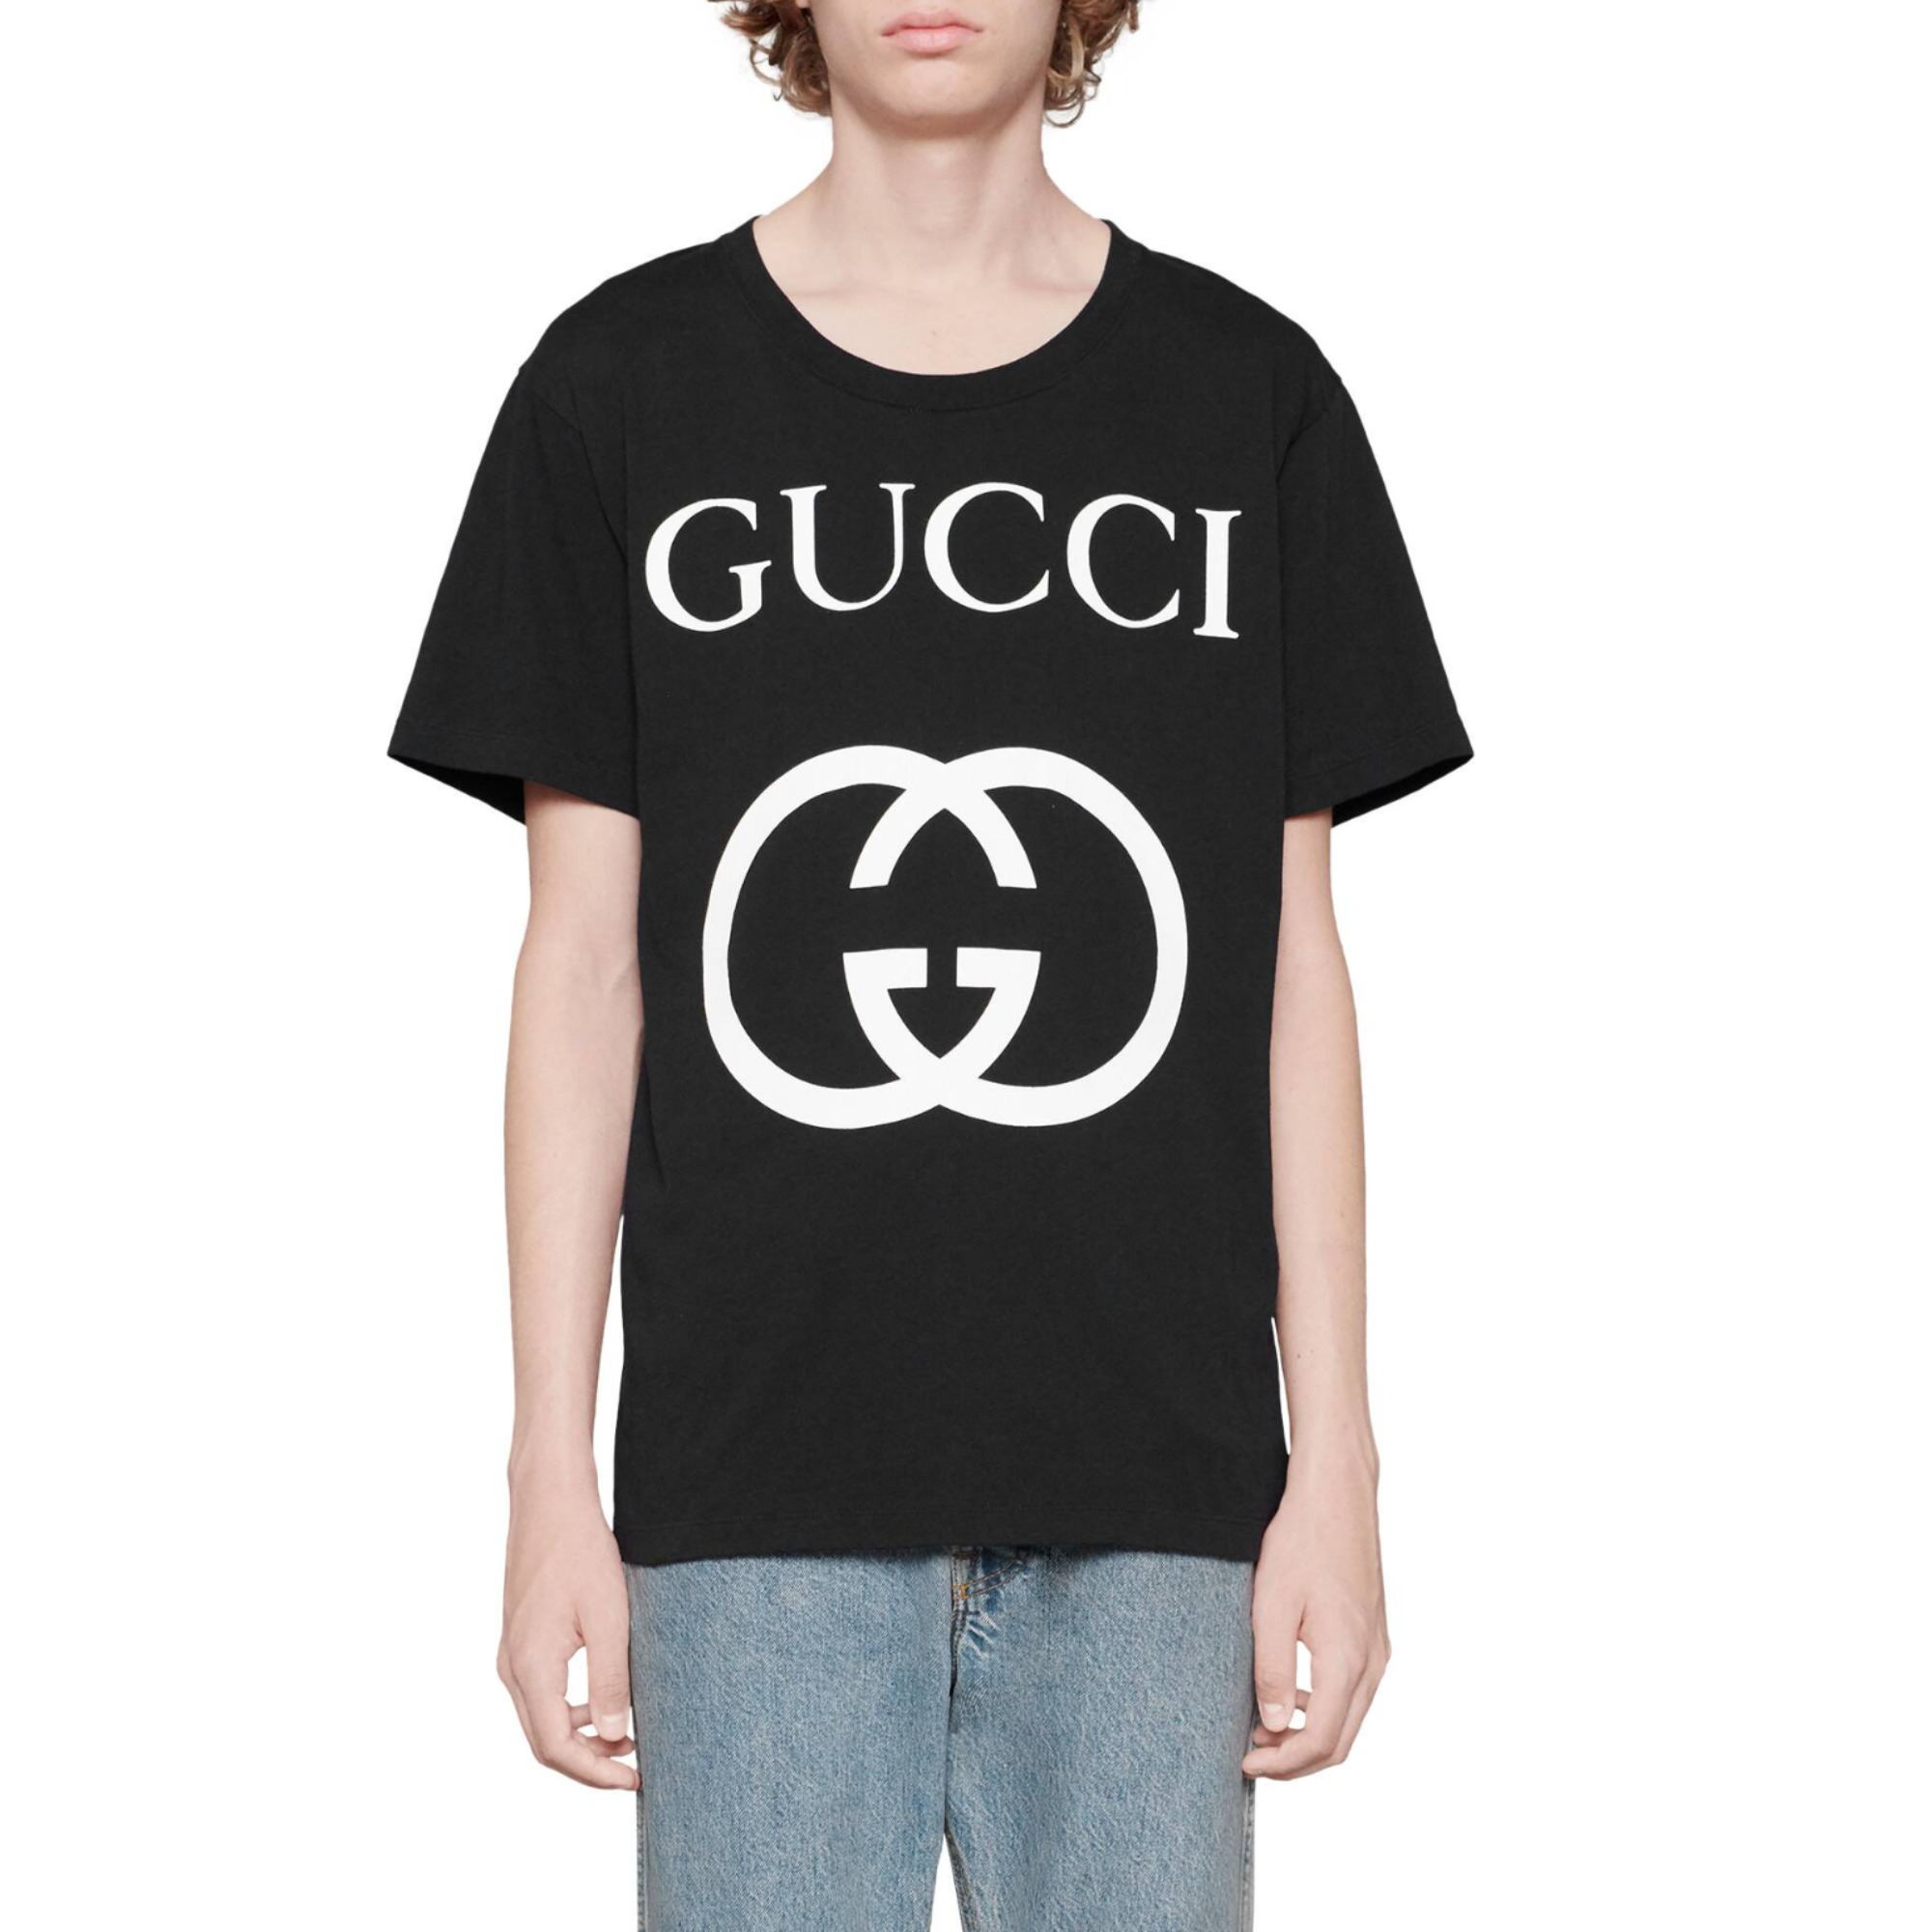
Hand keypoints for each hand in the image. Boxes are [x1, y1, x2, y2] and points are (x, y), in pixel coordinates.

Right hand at [497, 1471, 638, 1789]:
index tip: (634, 1779)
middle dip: (589, 1762)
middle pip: (544, 1742)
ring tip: (627, 1735)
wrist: (549, 1500)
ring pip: (540, 1720)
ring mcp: (511, 1654)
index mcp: (530, 1667)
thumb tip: (617, 1735)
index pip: (556, 1748)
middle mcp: (512, 1667)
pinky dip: (570, 1710)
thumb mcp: (609, 1616)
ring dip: (581, 1737)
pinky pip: (539, 1694)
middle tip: (634, 1769)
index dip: (595, 1772)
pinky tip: (603, 1700)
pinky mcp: (520, 1639)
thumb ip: (611, 1679)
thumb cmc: (579, 1550)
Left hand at [1244, 1451, 1389, 1779]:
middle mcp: (1372, 1662)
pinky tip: (1289, 1693)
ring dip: (1309, 1735)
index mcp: (1347, 1661)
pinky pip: (1353, 1692)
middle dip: (1295, 1761)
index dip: (1282, 1765)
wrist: (1337, 1494)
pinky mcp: (1373, 1635)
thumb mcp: (1272, 1606)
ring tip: (1262, 1727)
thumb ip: (1271, 1670)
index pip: (1320, 1741)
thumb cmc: (1302, 1541)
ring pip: (1349, 1720)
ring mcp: (1377, 1649)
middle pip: (1340, 1742)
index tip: (1245, 1764)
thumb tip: (1272, 1727)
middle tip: (1251, 1757)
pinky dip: (1322, 1708)